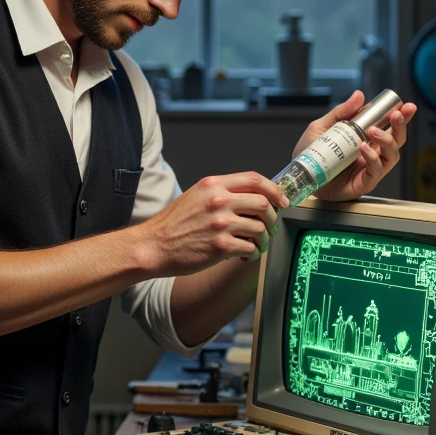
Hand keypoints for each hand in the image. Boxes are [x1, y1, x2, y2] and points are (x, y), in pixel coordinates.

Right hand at [138, 171, 287, 274]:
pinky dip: (253, 254)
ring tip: (256, 245)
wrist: (153, 246)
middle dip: (272, 218)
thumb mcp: (195, 197)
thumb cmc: (173, 225)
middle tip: (269, 227)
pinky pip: (250, 248)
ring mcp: (220, 223)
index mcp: (213, 185)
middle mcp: (218, 201)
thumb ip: (221, 193)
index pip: (254, 179)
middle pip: (263, 203)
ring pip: (260, 228)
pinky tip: (244, 255)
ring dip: (263, 239)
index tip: (281, 201)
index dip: (274, 190)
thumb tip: (252, 198)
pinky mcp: (220, 246)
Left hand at [293, 90, 416, 201]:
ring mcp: (369, 169)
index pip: (389, 127)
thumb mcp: (323, 127)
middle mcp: (372, 153)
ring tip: (373, 132)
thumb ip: (341, 112)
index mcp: (366, 138)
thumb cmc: (313, 153)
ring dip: (387, 141)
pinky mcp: (363, 183)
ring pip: (391, 156)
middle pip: (396, 141)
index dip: (401, 117)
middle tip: (395, 115)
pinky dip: (373, 159)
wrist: (300, 174)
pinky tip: (364, 148)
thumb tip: (359, 95)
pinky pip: (376, 172)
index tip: (406, 106)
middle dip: (400, 127)